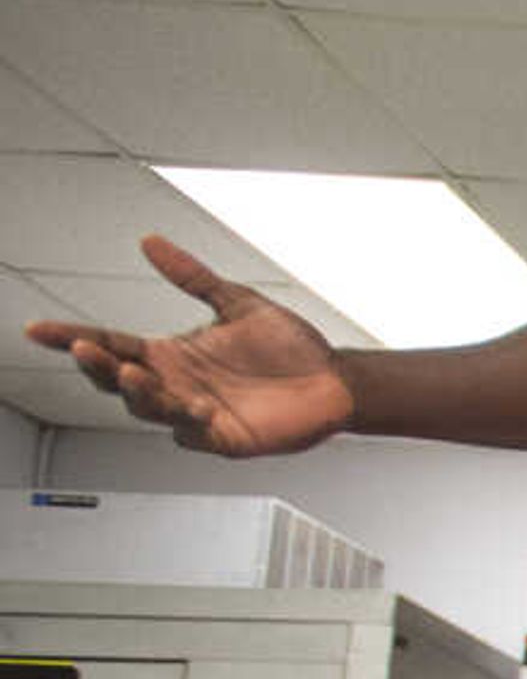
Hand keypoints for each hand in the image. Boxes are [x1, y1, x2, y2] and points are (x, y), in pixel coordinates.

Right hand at [23, 235, 355, 456]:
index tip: (39, 329)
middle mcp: (175, 384)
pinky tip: (194, 403)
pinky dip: (188, 418)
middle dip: (97, 365)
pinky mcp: (223, 437)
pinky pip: (193, 432)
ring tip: (129, 370)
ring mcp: (195, 413)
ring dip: (136, 390)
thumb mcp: (237, 302)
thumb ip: (192, 276)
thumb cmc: (291, 348)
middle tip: (86, 347)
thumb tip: (150, 241)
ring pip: (148, 407)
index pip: (111, 343)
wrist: (337, 379)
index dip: (73, 338)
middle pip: (117, 379)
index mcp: (170, 353)